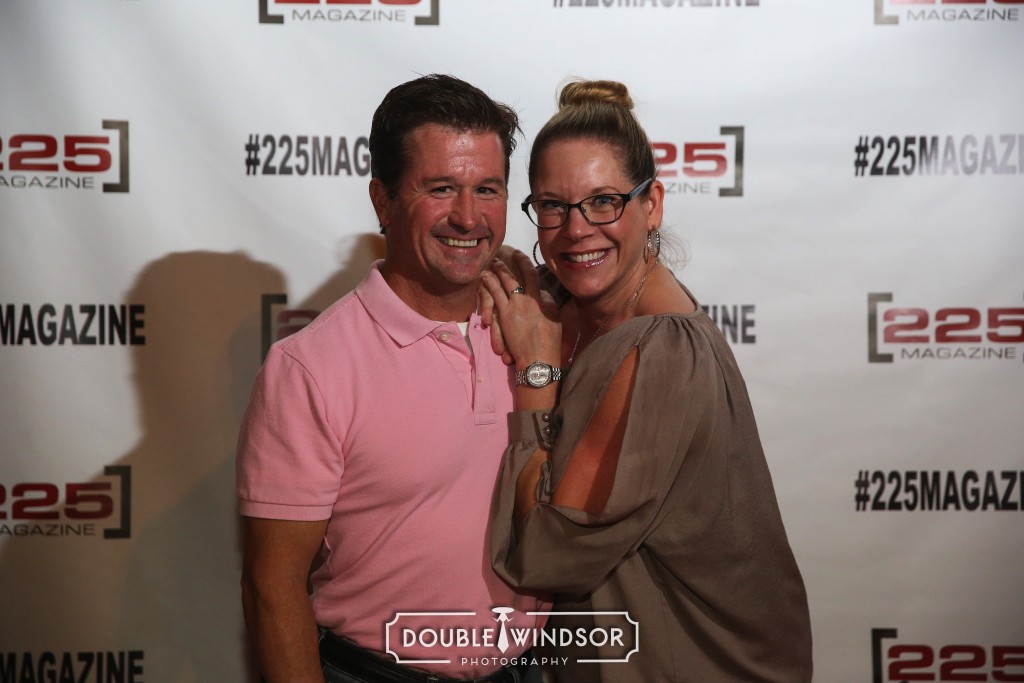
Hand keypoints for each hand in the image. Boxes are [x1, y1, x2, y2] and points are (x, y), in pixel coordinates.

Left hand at [480, 250, 560, 369]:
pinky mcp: (502, 318)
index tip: (518, 253)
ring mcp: (512, 308)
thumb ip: (546, 302)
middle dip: (505, 265)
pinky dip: (487, 287)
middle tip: (498, 257)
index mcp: (539, 299)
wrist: (538, 357)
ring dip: (493, 274)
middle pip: (512, 277)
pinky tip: (483, 282)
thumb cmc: (550, 341)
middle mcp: (524, 300)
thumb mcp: (554, 317)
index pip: (531, 274)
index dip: (523, 262)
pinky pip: (492, 298)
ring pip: (499, 286)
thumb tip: (540, 293)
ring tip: (487, 267)